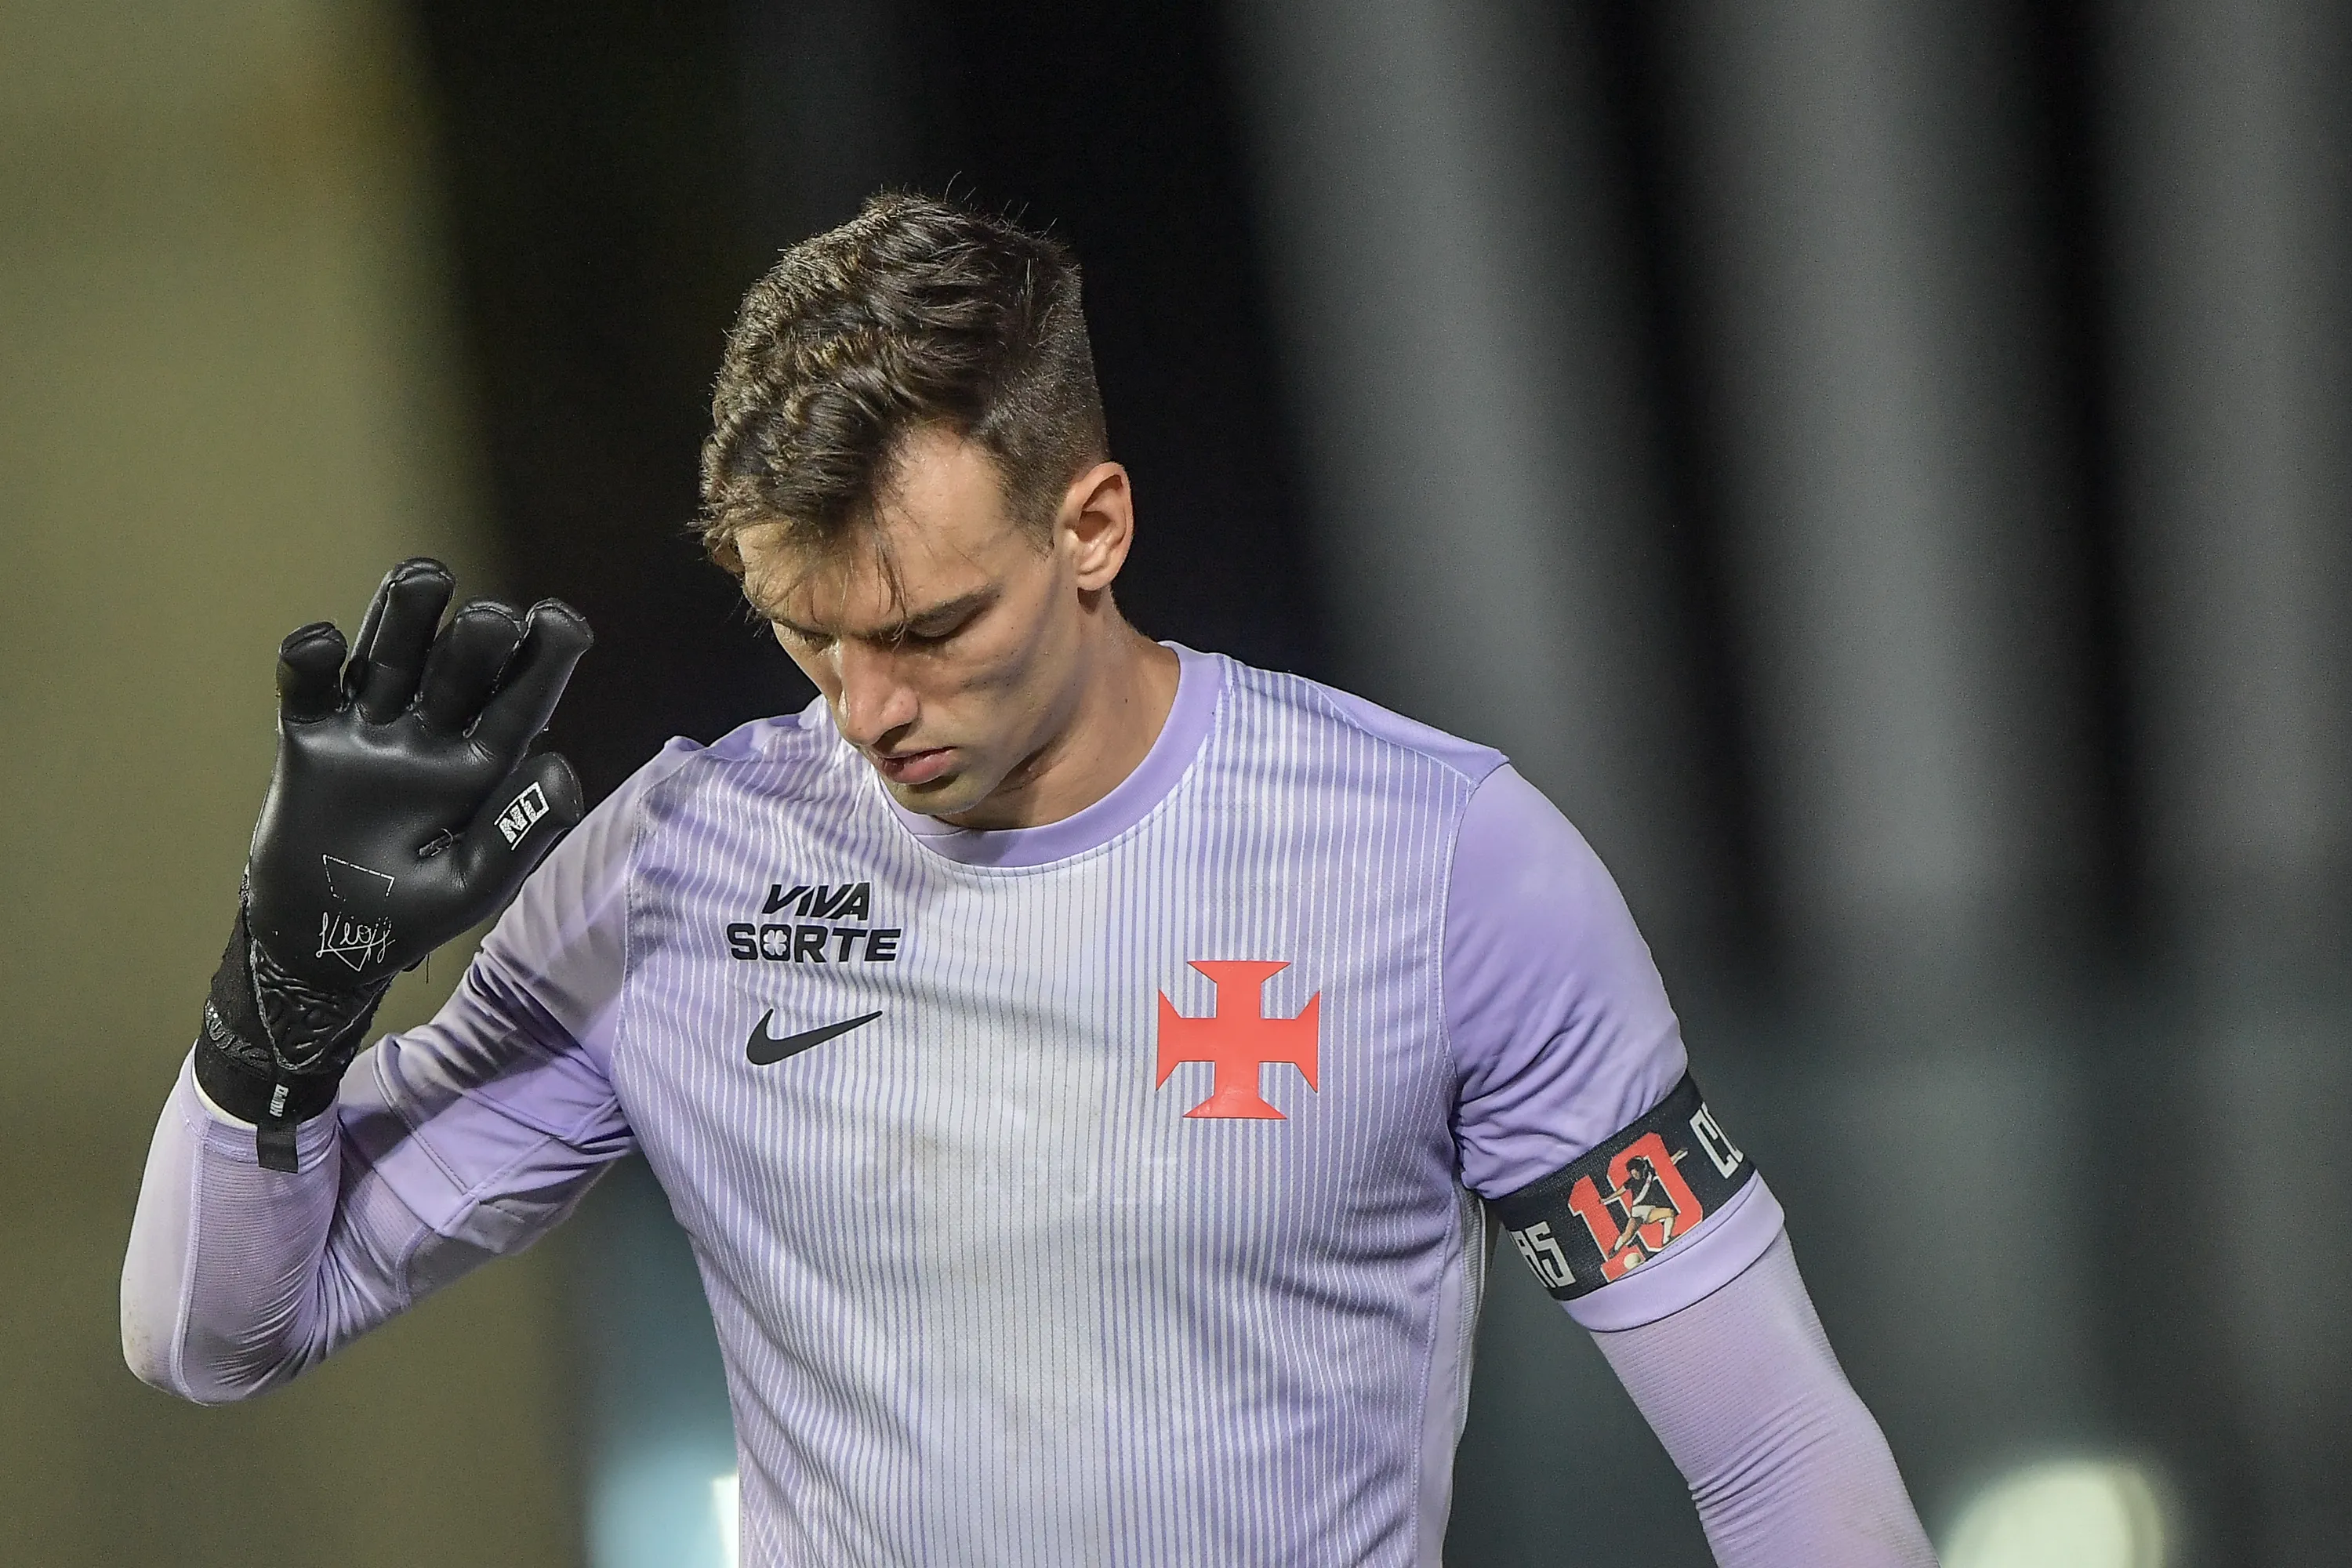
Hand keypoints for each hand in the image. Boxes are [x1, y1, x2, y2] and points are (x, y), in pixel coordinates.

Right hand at [198, 559, 591, 1162]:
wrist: (319, 943)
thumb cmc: (406, 917)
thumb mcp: (471, 886)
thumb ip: (519, 836)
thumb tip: (559, 765)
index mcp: (486, 764)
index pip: (524, 698)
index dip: (546, 656)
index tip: (562, 622)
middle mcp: (433, 733)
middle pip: (460, 665)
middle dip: (477, 637)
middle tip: (490, 623)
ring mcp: (371, 729)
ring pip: (391, 654)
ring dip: (406, 614)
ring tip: (427, 576)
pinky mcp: (309, 736)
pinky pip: (308, 685)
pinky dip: (310, 656)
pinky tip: (322, 643)